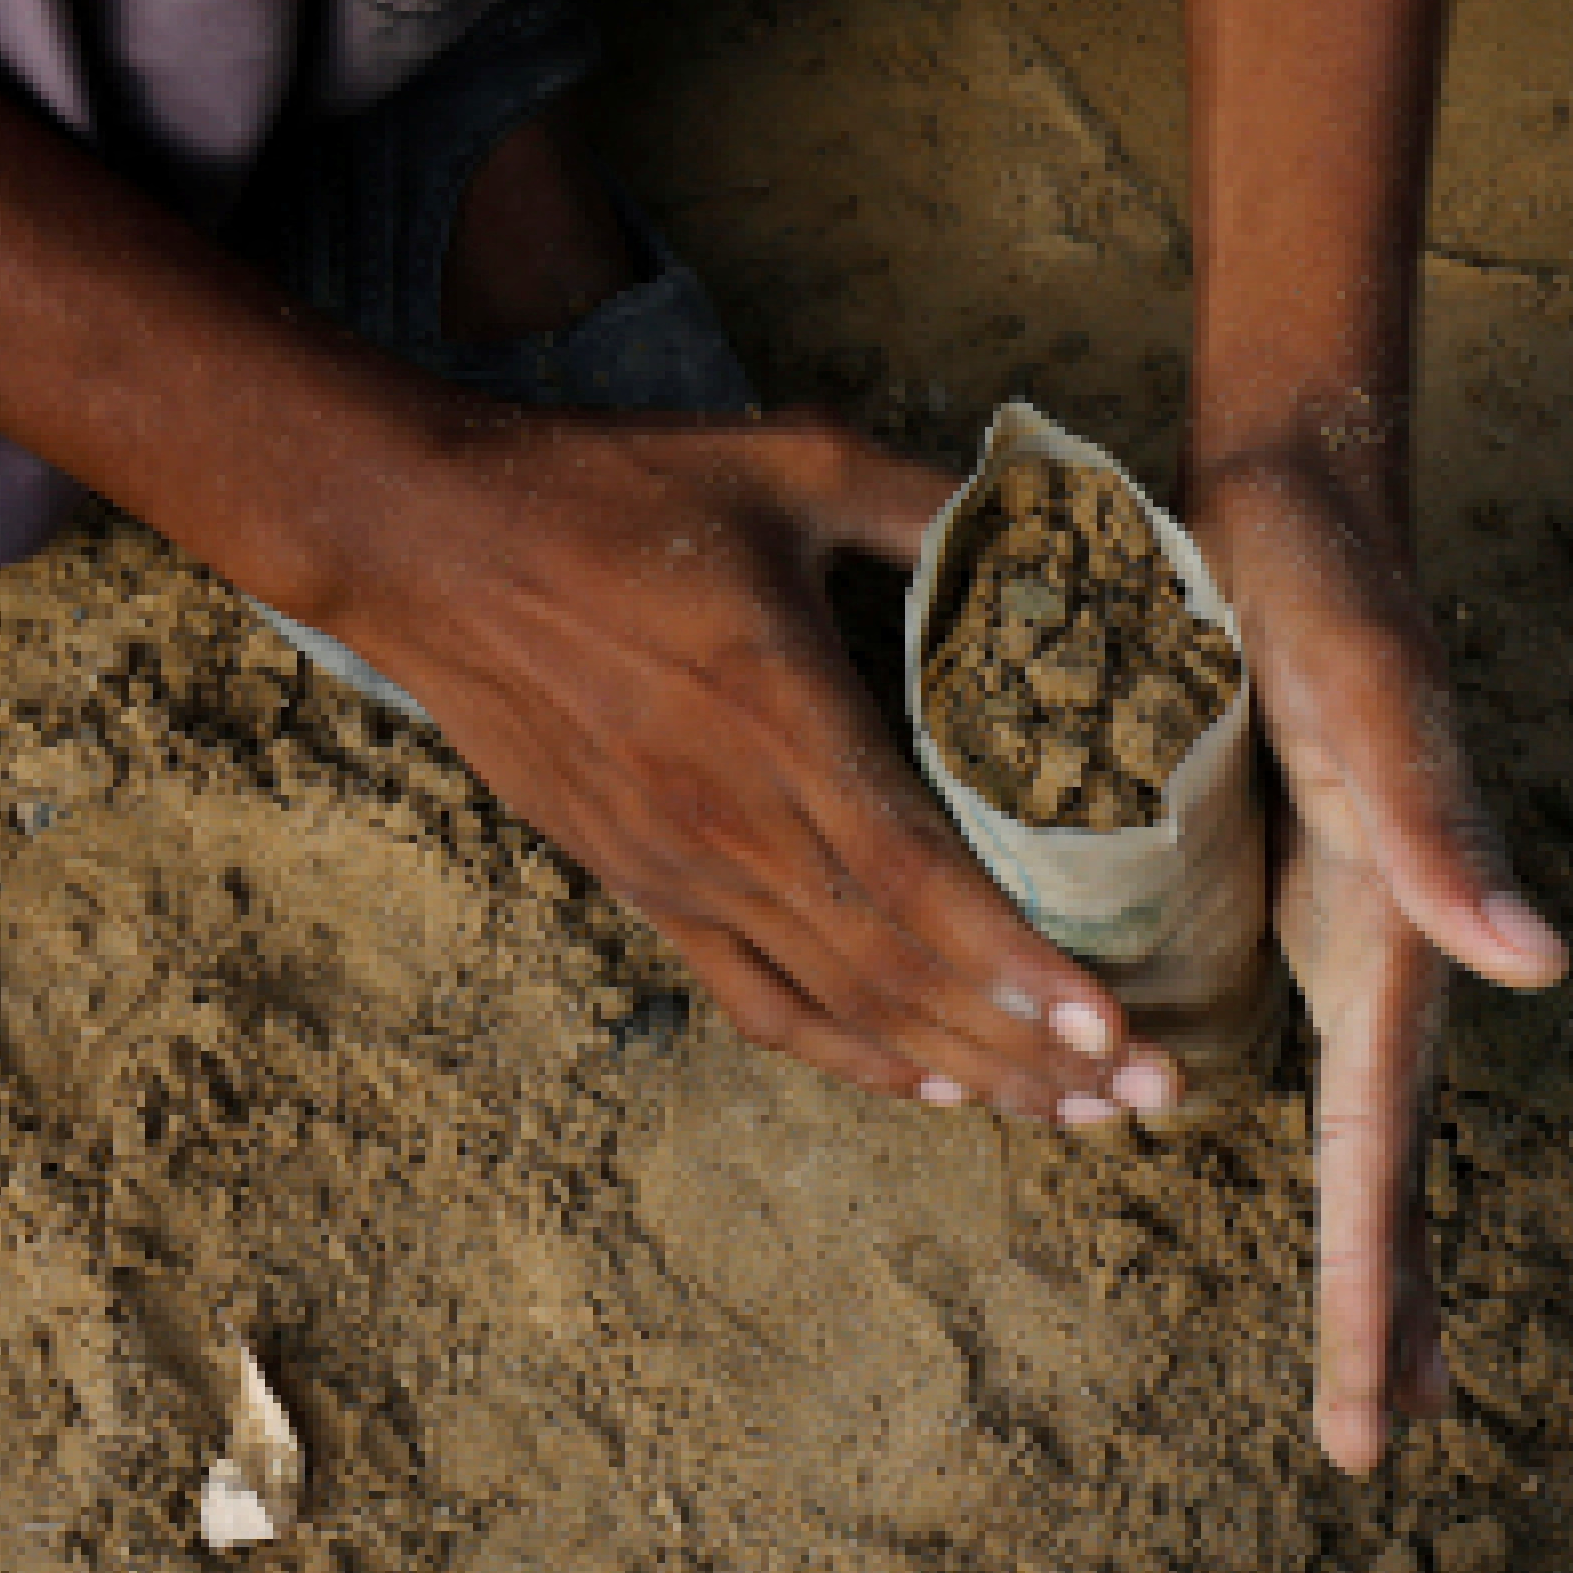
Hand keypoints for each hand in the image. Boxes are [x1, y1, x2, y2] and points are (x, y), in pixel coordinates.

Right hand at [324, 408, 1174, 1122]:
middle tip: (1146, 1100)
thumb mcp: (781, 457)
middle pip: (900, 977)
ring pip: (842, 1009)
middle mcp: (731, 825)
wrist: (426, 545)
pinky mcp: (639, 888)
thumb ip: (917, 492)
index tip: (1110, 1028)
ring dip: (963, 1072)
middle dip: (1032, 1053)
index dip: (1015, 966)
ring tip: (1070, 1115)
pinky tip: (930, 1083)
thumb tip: (1049, 508)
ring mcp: (681, 872)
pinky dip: (851, 1055)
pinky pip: (758, 1002)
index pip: (915, 880)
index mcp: (778, 721)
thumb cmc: (606, 492)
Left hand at [1194, 446, 1567, 1471]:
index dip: (1373, 1291)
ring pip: (1373, 1135)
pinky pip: (1329, 1063)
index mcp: (1392, 939)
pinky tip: (1332, 1195)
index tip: (1368, 1419)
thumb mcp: (1367, 691)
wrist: (1296, 489)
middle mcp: (1385, 955)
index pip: (1384, 1154)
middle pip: (1395, 1173)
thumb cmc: (1323, 583)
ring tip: (1379, 1379)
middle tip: (1371, 1447)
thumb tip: (1535, 968)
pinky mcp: (1305, 904)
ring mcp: (1350, 936)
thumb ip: (1445, 826)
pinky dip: (1342, 1159)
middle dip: (1387, 1315)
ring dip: (1381, 1258)